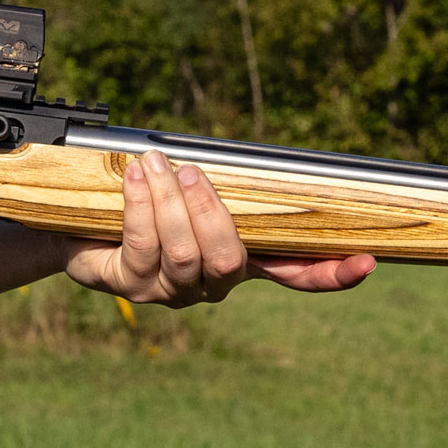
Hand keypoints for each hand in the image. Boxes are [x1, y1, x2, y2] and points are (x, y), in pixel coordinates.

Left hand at [62, 149, 375, 306]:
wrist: (81, 224)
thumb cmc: (147, 202)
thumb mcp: (193, 191)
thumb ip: (227, 185)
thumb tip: (256, 156)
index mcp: (241, 259)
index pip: (296, 273)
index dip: (331, 272)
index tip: (366, 261)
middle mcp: (212, 284)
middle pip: (229, 261)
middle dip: (210, 212)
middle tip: (191, 172)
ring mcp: (172, 290)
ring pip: (185, 254)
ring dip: (170, 203)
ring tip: (155, 165)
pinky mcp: (132, 285)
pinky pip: (144, 246)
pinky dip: (141, 207)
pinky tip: (135, 179)